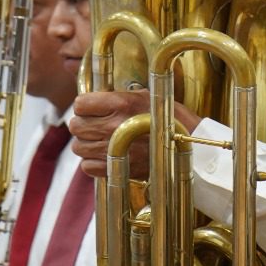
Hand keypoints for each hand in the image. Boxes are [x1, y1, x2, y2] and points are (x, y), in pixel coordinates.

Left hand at [67, 90, 202, 178]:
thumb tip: (95, 96)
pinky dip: (93, 162)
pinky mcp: (117, 169)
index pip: (80, 104)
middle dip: (83, 124)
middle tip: (95, 124)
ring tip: (101, 140)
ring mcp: (113, 150)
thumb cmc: (170, 118)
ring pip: (78, 147)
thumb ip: (117, 95)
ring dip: (87, 143)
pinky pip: (87, 167)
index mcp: (120, 103)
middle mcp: (113, 126)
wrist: (190, 146)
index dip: (85, 106)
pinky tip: (107, 155)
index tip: (93, 108)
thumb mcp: (146, 96)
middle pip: (76, 126)